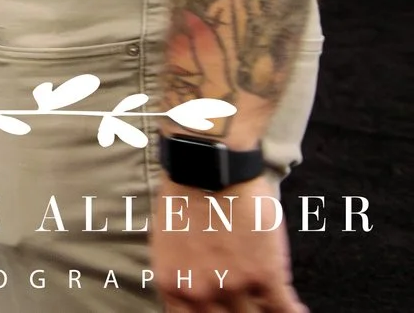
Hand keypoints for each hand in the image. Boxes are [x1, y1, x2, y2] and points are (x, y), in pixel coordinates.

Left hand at [153, 175, 303, 312]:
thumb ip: (182, 278)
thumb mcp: (168, 245)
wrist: (208, 168)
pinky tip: (298, 311)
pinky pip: (284, 309)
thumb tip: (195, 299)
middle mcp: (201, 292)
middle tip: (248, 309)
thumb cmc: (185, 199)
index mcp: (173, 285)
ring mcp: (234, 286)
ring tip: (272, 310)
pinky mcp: (265, 275)